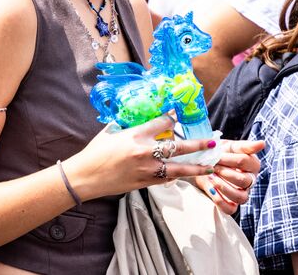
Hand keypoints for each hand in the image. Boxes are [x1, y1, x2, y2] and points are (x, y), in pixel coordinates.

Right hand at [66, 115, 217, 199]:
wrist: (86, 177)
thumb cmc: (95, 153)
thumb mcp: (111, 132)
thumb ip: (127, 125)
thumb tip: (135, 116)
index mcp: (137, 135)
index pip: (164, 123)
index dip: (173, 117)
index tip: (179, 115)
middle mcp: (146, 152)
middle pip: (179, 146)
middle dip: (197, 144)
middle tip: (211, 142)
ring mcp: (147, 169)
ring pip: (179, 168)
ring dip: (196, 167)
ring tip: (210, 165)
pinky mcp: (145, 182)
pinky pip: (166, 178)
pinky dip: (177, 175)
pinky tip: (186, 174)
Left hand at [194, 139, 264, 213]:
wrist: (204, 166)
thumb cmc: (221, 154)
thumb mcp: (231, 147)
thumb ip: (246, 146)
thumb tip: (263, 143)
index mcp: (253, 165)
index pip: (244, 162)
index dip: (229, 158)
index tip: (217, 155)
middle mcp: (250, 181)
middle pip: (244, 180)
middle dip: (225, 172)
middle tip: (213, 166)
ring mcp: (242, 194)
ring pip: (240, 197)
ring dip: (224, 187)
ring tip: (211, 177)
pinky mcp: (231, 205)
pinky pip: (230, 209)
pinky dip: (220, 201)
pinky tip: (211, 189)